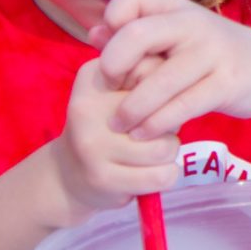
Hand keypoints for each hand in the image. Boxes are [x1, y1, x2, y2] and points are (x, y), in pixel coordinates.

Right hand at [50, 51, 181, 221]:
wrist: (68, 174)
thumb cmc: (108, 128)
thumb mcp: (118, 94)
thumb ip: (150, 79)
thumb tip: (182, 86)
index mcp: (93, 78)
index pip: (152, 72)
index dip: (165, 92)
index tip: (152, 104)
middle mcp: (86, 108)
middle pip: (163, 113)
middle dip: (169, 126)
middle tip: (152, 133)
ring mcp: (92, 145)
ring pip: (166, 147)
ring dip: (169, 154)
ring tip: (151, 153)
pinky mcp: (102, 177)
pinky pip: (161, 176)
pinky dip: (167, 176)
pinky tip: (152, 173)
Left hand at [92, 0, 250, 137]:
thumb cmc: (212, 54)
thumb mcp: (178, 36)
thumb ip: (136, 34)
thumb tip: (93, 33)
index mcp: (177, 7)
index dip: (112, 17)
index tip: (108, 46)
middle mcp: (194, 23)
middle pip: (137, 35)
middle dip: (113, 65)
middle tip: (106, 88)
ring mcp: (212, 53)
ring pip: (158, 81)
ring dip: (131, 108)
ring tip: (118, 125)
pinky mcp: (227, 83)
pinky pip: (182, 106)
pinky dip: (157, 124)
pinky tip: (144, 134)